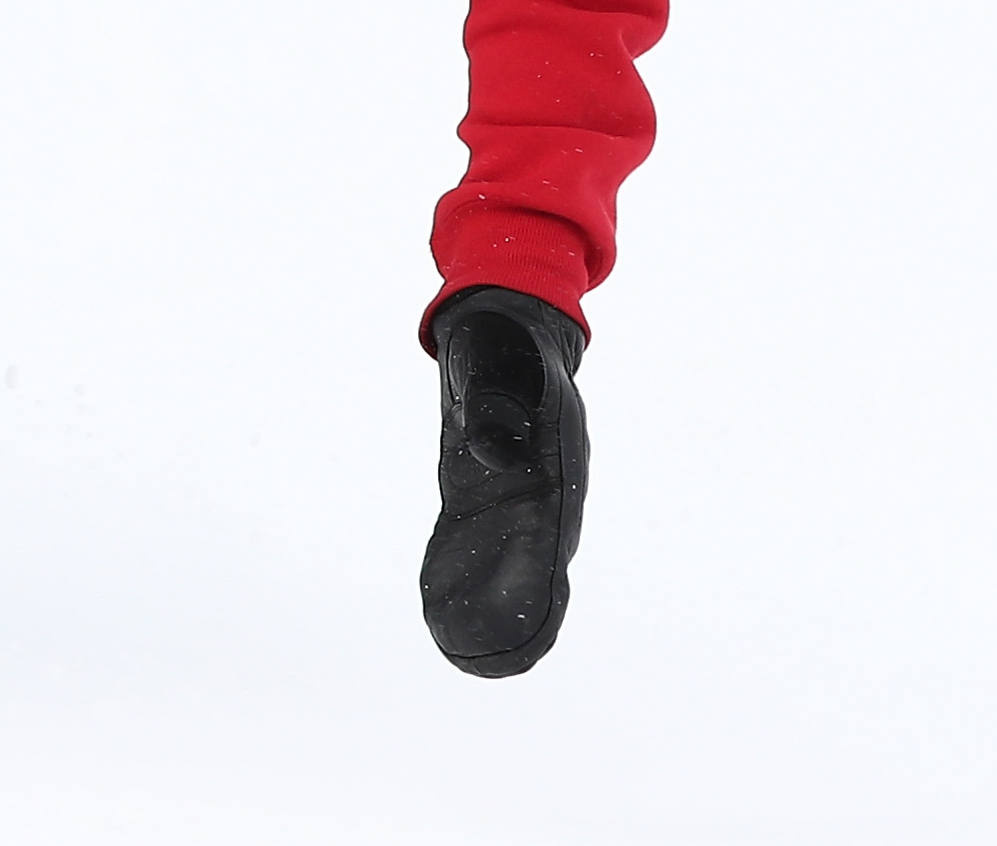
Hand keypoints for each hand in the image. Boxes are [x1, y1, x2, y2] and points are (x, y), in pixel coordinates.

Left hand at [420, 287, 590, 676]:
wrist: (508, 331)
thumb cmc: (504, 344)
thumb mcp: (492, 361)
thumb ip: (490, 405)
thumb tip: (490, 455)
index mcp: (557, 459)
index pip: (551, 532)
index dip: (538, 581)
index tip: (530, 626)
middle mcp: (544, 486)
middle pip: (537, 562)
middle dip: (521, 614)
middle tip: (498, 665)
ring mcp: (517, 493)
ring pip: (510, 561)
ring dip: (493, 606)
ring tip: (466, 657)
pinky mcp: (483, 491)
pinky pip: (475, 540)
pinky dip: (461, 572)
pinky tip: (439, 609)